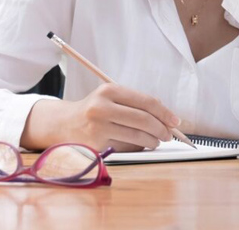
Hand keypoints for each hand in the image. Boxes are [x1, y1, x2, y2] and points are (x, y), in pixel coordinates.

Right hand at [20, 83, 181, 152]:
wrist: (63, 124)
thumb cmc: (94, 110)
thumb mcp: (111, 98)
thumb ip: (135, 104)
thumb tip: (167, 118)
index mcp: (109, 90)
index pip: (146, 101)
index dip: (165, 113)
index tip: (176, 121)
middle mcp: (102, 107)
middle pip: (144, 120)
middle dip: (162, 129)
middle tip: (169, 134)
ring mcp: (98, 128)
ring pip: (137, 136)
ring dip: (152, 141)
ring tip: (156, 141)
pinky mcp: (96, 146)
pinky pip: (126, 148)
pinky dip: (138, 148)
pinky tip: (140, 145)